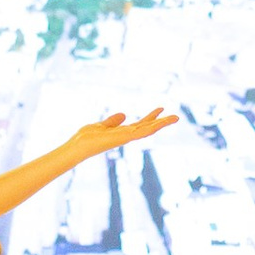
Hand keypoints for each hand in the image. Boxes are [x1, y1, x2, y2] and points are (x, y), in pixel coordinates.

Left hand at [58, 110, 178, 165]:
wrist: (77, 147)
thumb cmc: (85, 138)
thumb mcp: (101, 125)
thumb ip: (112, 121)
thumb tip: (123, 114)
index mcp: (122, 133)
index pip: (140, 125)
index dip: (151, 117)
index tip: (161, 108)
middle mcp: (126, 136)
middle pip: (147, 128)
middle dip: (161, 122)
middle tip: (176, 116)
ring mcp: (126, 138)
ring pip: (148, 130)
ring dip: (161, 124)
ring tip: (175, 118)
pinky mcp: (123, 138)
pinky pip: (140, 132)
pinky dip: (151, 127)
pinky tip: (160, 122)